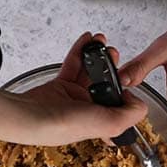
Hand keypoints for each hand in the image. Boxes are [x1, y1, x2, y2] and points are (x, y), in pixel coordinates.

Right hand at [10, 32, 146, 145]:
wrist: (28, 116)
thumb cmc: (59, 125)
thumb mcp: (107, 124)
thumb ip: (129, 115)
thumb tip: (138, 103)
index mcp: (99, 123)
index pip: (119, 106)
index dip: (125, 92)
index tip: (124, 81)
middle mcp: (87, 111)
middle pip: (106, 85)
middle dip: (112, 67)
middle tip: (113, 55)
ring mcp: (73, 98)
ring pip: (90, 72)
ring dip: (97, 55)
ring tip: (100, 42)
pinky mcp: (59, 86)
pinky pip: (74, 65)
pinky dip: (80, 51)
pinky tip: (86, 41)